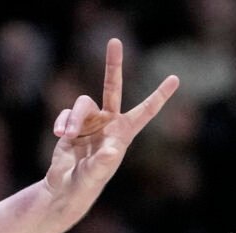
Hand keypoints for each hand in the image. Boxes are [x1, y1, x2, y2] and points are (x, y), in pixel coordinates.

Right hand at [41, 40, 177, 218]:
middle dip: (113, 64)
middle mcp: (108, 123)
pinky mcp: (71, 124)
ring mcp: (90, 122)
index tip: (175, 78)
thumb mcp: (97, 174)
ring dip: (73, 118)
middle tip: (115, 41)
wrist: (66, 187)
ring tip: (66, 135)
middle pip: (112, 87)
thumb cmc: (87, 184)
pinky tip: (60, 136)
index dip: (160, 95)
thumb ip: (104, 162)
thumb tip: (113, 151)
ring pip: (82, 103)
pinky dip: (62, 123)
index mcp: (123, 133)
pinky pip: (65, 114)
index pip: (145, 111)